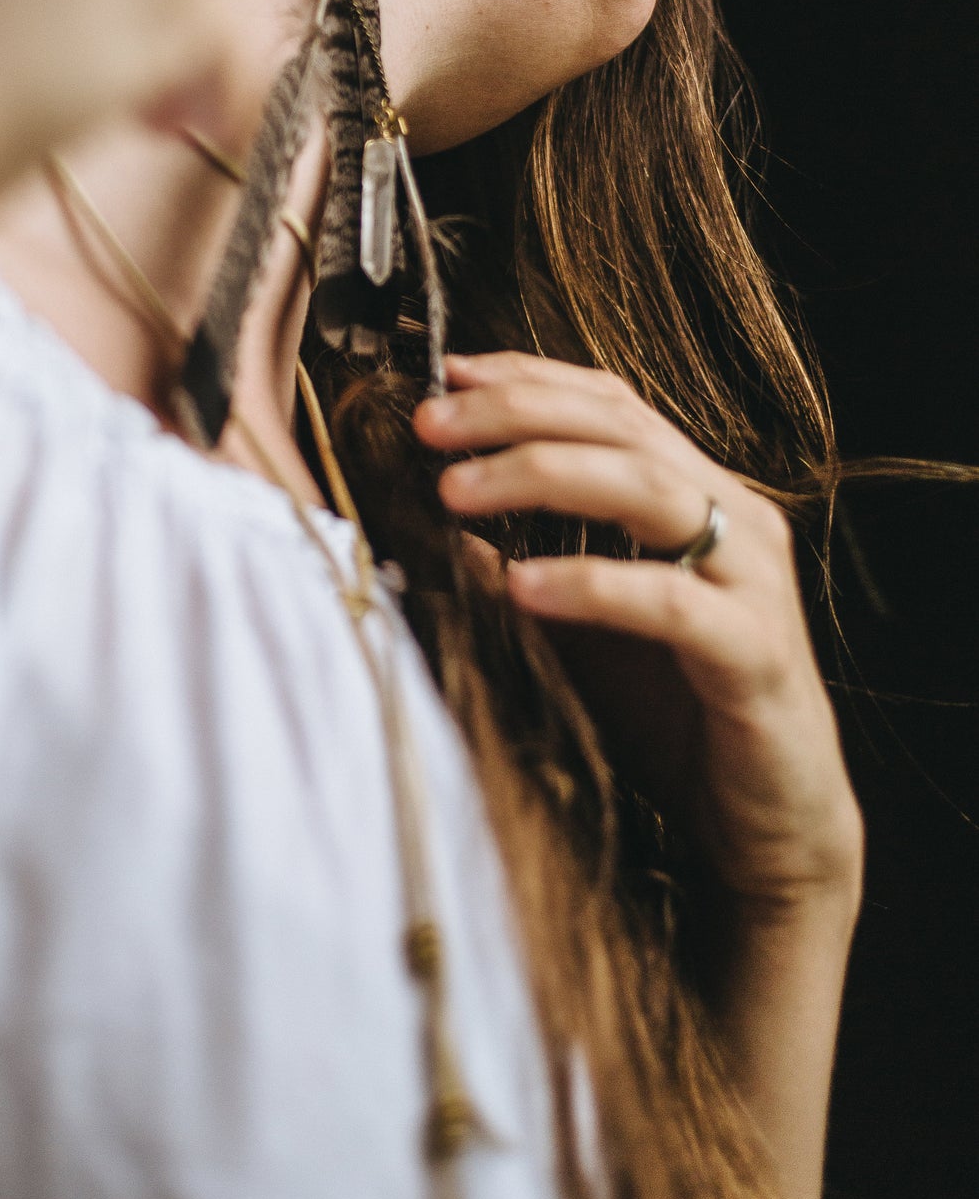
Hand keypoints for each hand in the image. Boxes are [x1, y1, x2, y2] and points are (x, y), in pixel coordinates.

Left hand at [414, 353, 863, 923]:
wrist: (768, 826)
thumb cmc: (673, 713)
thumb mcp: (578, 627)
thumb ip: (524, 564)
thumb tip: (436, 517)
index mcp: (697, 496)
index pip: (613, 403)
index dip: (528, 378)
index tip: (445, 372)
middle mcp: (734, 519)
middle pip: (622, 430)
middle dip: (516, 414)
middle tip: (429, 424)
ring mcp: (751, 581)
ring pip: (650, 489)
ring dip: (543, 476)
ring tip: (456, 492)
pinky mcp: (756, 653)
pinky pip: (672, 602)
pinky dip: (593, 584)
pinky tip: (523, 584)